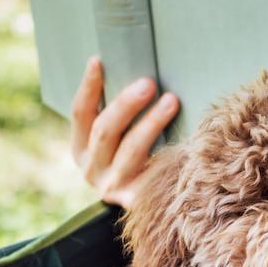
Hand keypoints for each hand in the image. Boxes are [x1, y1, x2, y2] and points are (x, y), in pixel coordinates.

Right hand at [70, 57, 178, 207]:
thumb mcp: (120, 137)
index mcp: (81, 149)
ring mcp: (114, 187)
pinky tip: (187, 138)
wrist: (156, 206)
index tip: (99, 60)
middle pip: (105, 131)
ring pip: (131, 150)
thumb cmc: (138, 158)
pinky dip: (170, 152)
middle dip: (126, 104)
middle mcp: (92, 171)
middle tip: (149, 83)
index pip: (80, 113)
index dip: (88, 86)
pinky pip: (155, 173)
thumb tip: (139, 72)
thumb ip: (121, 113)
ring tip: (172, 101)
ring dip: (151, 122)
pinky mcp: (139, 201)